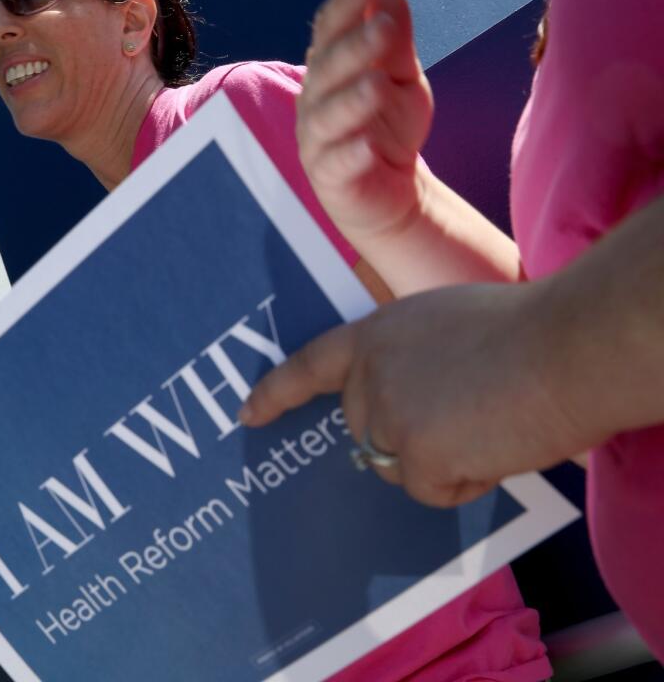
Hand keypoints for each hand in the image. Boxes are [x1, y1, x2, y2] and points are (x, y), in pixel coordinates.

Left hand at [238, 283, 594, 507]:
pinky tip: (495, 444)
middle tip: (470, 411)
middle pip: (367, 433)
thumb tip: (411, 401)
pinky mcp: (414, 454)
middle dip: (411, 437)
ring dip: (443, 460)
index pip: (310, 366)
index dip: (277, 393)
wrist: (565, 346)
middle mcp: (367, 376)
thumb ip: (410, 358)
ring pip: (400, 467)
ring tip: (491, 420)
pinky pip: (432, 492)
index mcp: (374, 335)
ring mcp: (385, 416)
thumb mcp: (444, 323)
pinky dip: (466, 482)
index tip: (249, 415)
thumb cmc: (527, 330)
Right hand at [298, 0, 433, 245]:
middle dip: (352, 48)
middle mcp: (314, 103)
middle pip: (327, 71)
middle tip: (384, 28)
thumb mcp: (402, 76)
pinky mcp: (331, 180)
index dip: (344, 6)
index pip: (329, 32)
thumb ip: (395, 39)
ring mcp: (318, 142)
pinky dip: (351, 154)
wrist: (391, 192)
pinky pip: (337, 165)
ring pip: (327, 118)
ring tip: (377, 85)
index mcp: (329, 70)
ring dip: (350, 100)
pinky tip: (369, 144)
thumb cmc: (389, 126)